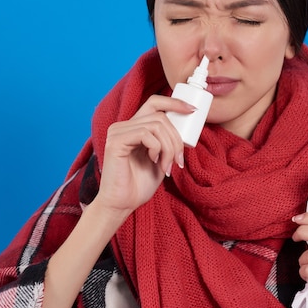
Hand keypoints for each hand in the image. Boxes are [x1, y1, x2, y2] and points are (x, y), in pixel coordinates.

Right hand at [92, 94, 193, 215]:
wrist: (122, 204)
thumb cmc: (139, 185)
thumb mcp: (161, 159)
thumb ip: (167, 142)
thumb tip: (186, 130)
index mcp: (133, 128)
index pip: (154, 103)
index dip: (174, 103)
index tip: (192, 110)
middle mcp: (123, 126)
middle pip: (161, 117)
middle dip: (176, 139)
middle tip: (178, 161)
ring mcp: (117, 132)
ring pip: (156, 125)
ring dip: (169, 147)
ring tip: (167, 166)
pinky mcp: (115, 141)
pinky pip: (145, 133)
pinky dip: (157, 148)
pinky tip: (154, 161)